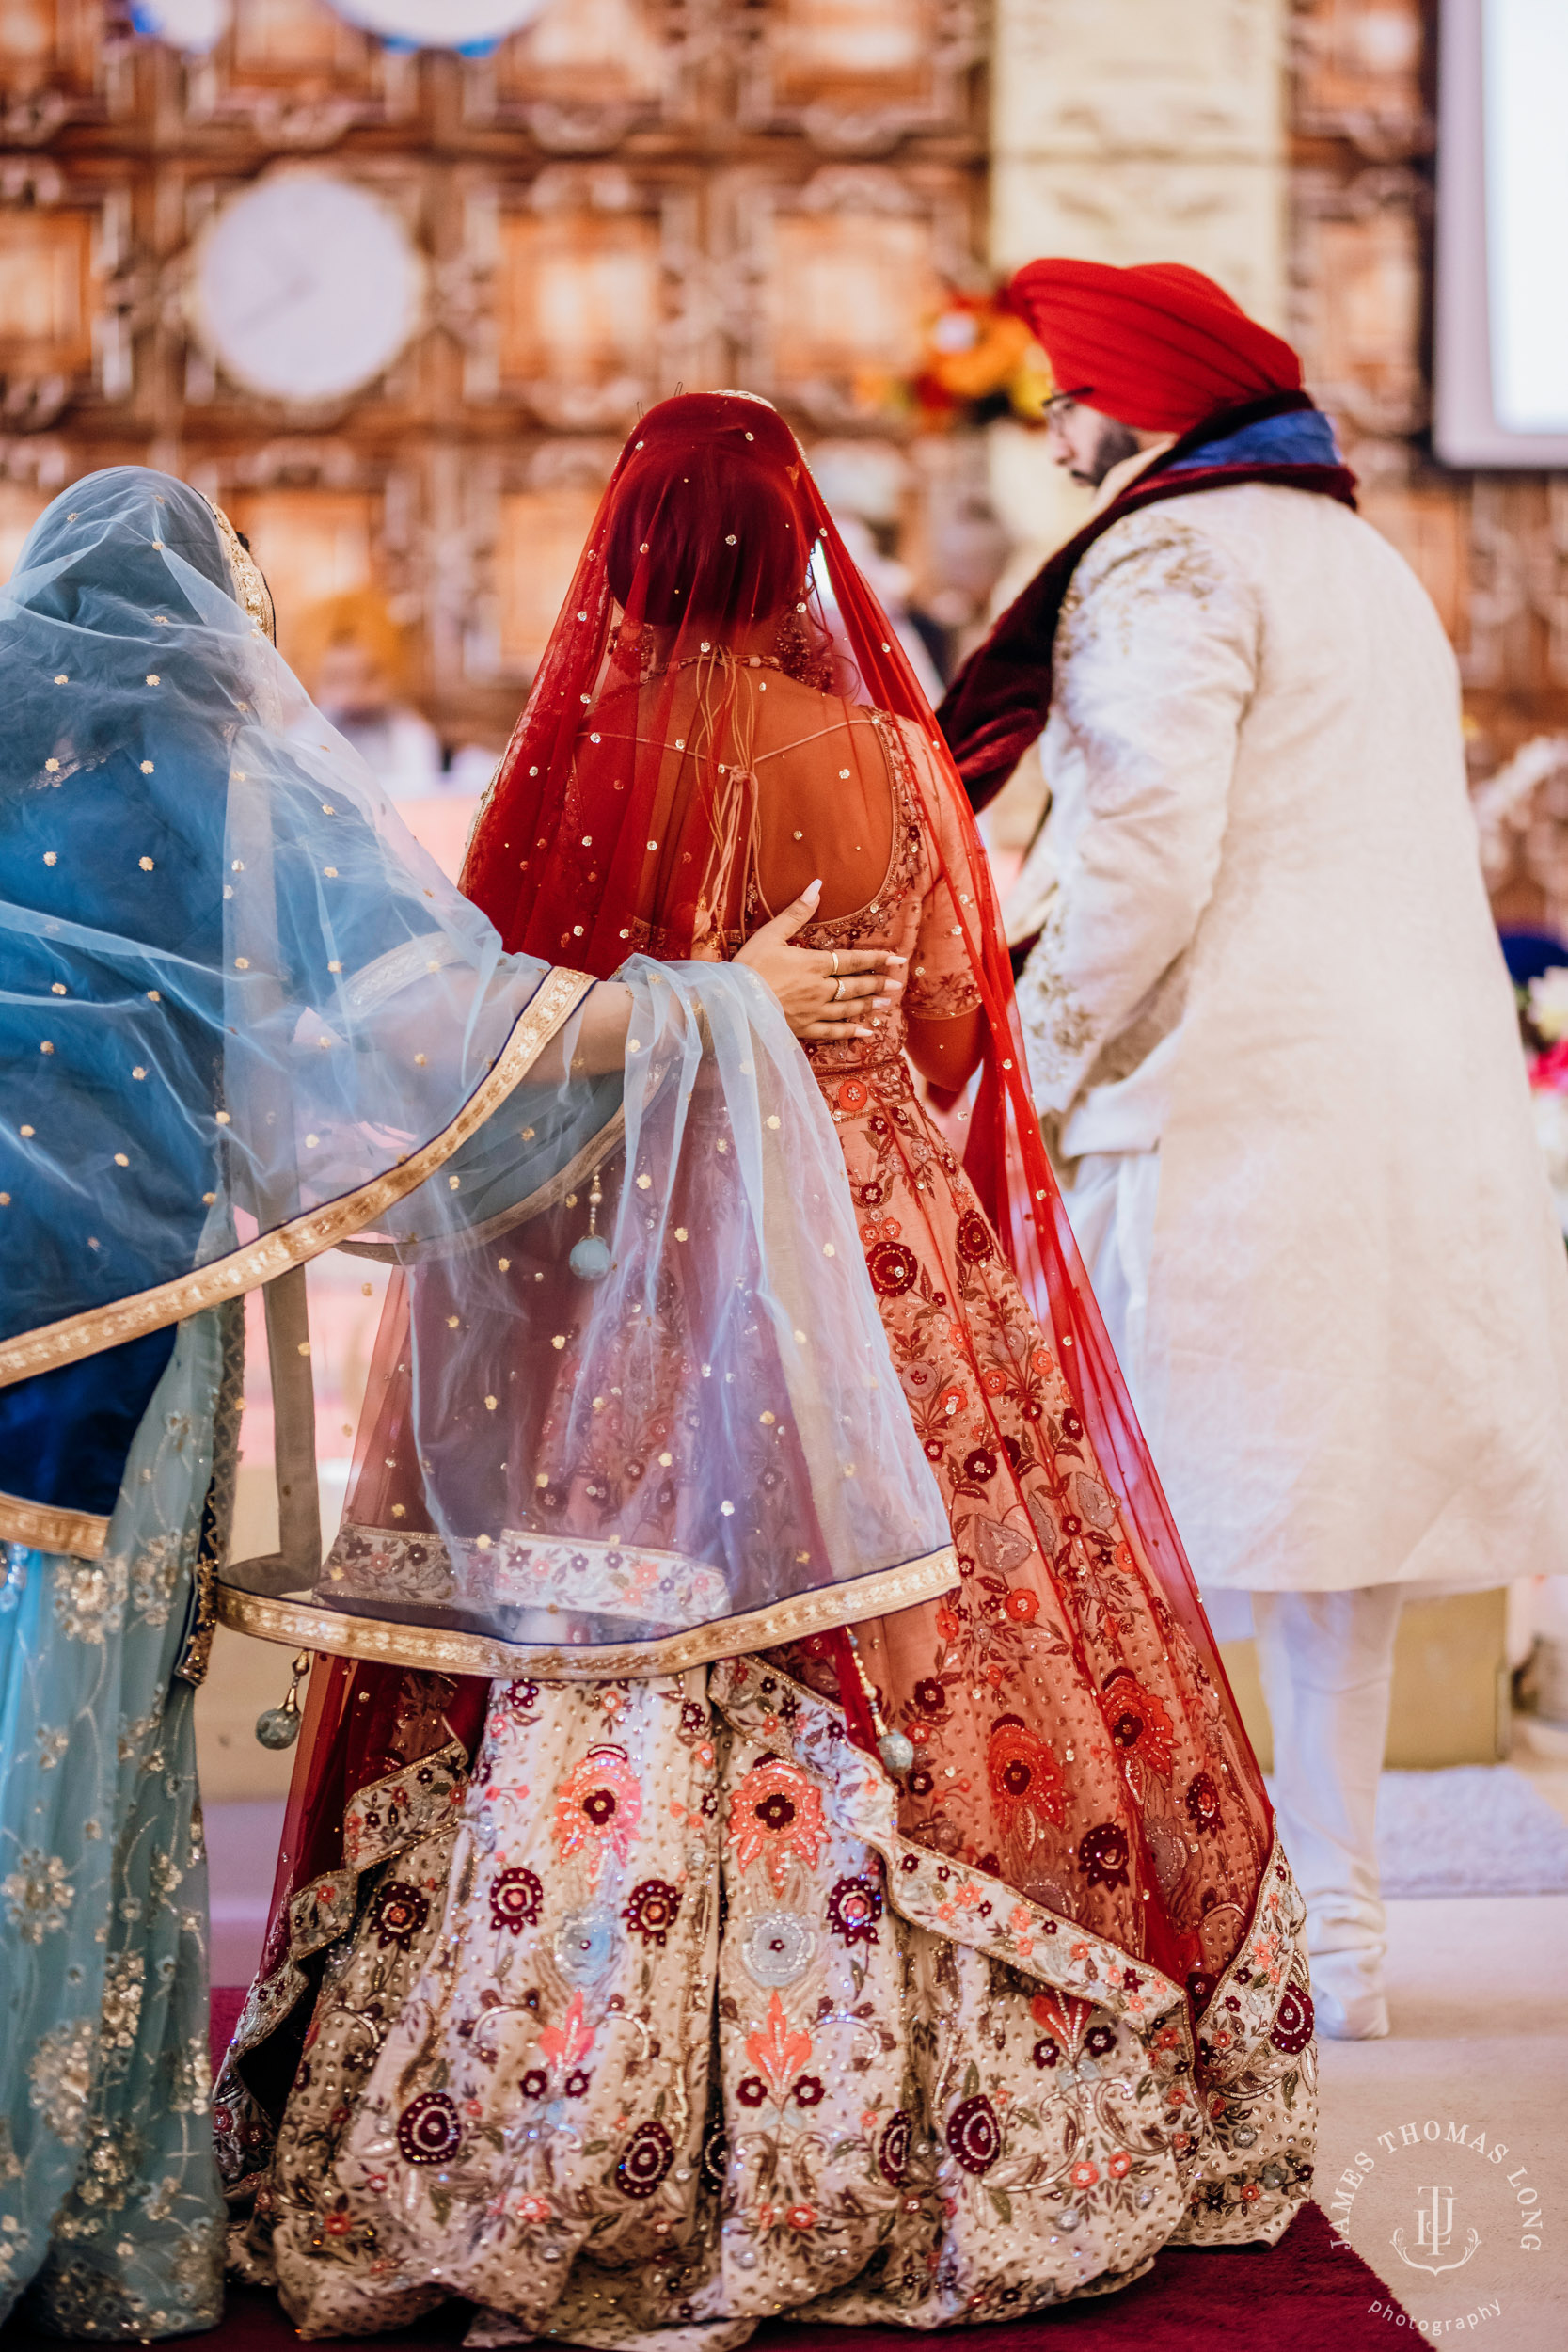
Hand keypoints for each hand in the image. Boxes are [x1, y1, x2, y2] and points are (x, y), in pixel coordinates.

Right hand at [735, 881, 904, 1041]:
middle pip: (855, 985)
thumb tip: (817, 886)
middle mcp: (819, 989)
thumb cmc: (748, 965)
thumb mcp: (771, 933)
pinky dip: (850, 1031)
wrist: (731, 1003)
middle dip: (878, 983)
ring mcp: (812, 1011)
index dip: (876, 959)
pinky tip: (865, 1032)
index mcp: (813, 964)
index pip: (852, 960)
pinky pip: (832, 1032)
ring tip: (887, 1004)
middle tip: (897, 983)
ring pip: (848, 1009)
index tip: (897, 959)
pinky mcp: (803, 1028)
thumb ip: (796, 912)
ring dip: (869, 1005)